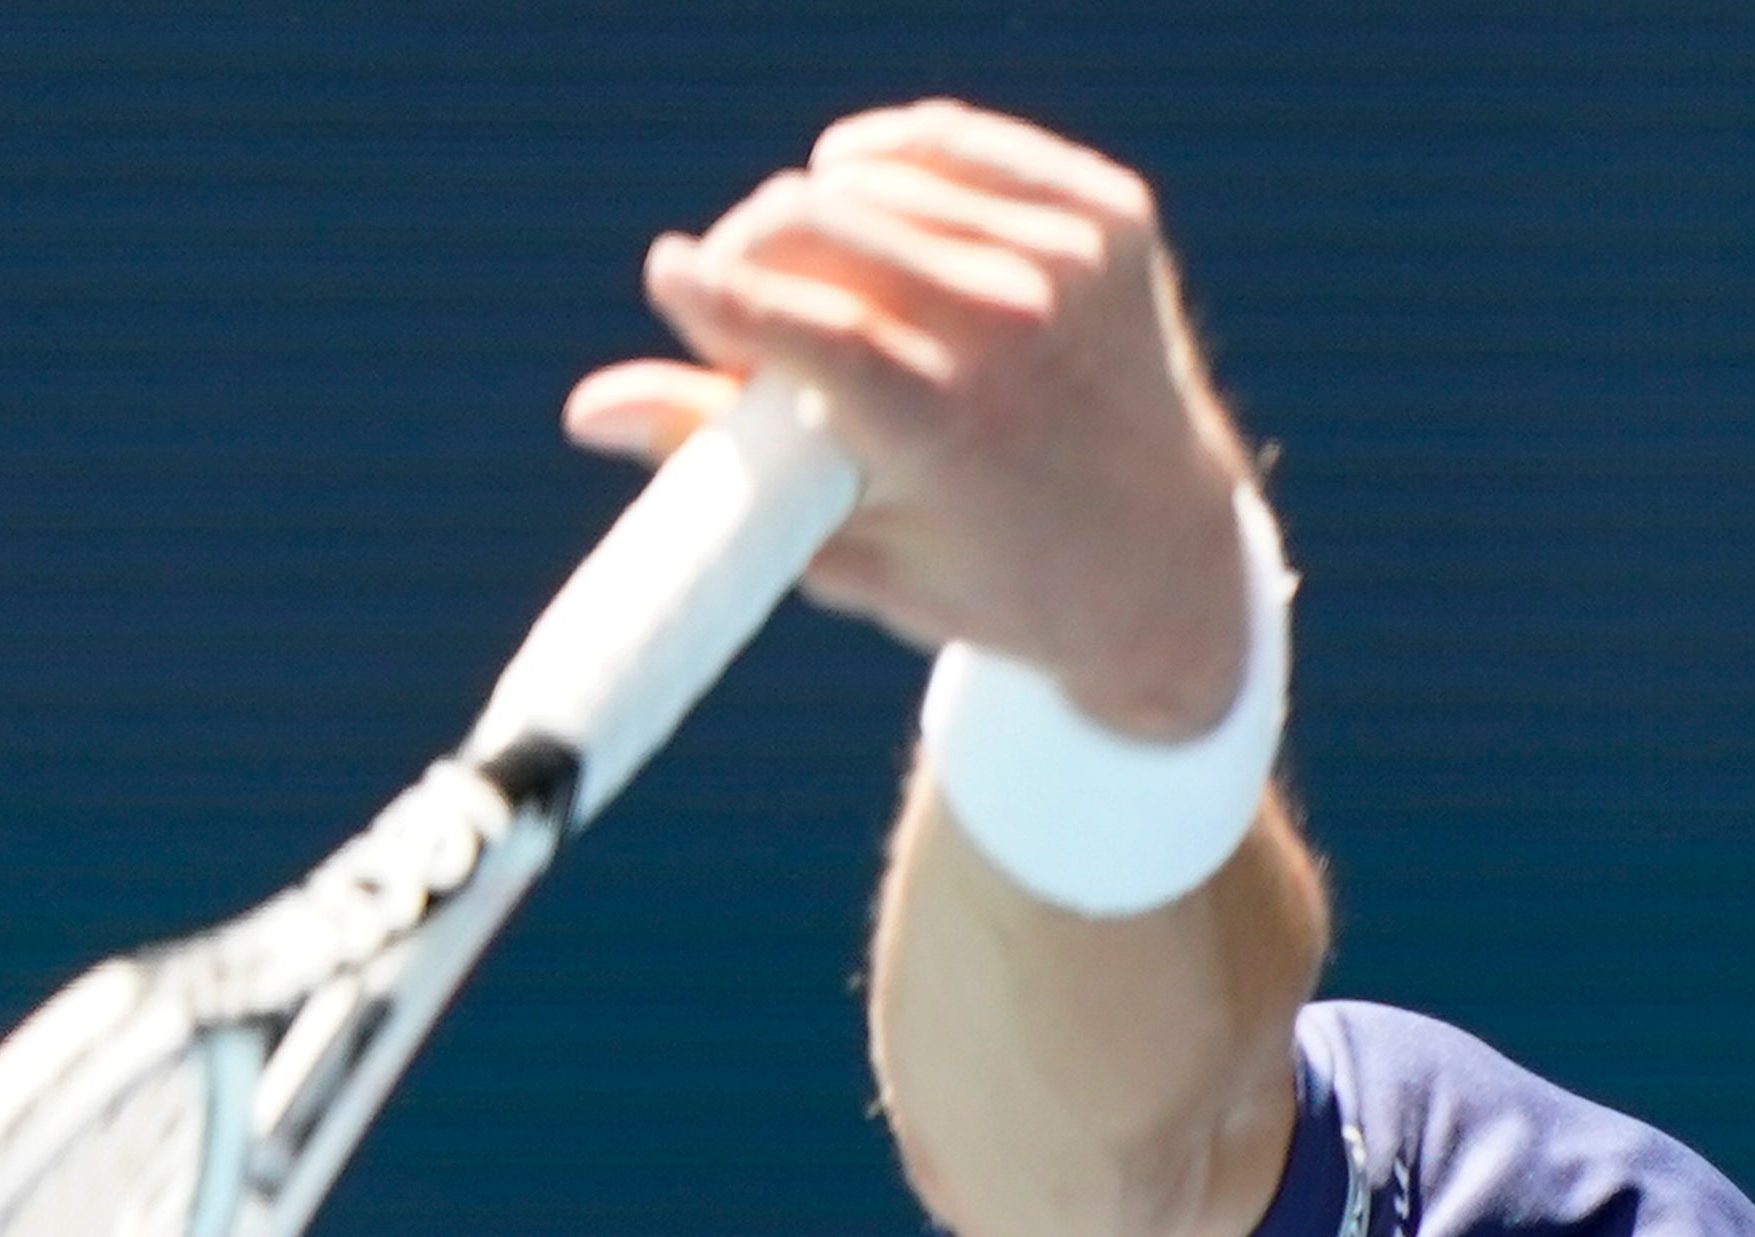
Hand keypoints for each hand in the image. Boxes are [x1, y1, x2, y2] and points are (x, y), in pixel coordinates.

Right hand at [563, 101, 1256, 739]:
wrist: (1164, 567)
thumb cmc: (985, 576)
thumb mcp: (849, 550)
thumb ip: (723, 469)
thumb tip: (590, 409)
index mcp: (948, 431)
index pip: (795, 318)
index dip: (711, 289)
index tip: (668, 273)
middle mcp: (1017, 332)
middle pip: (817, 222)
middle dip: (751, 250)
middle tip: (740, 296)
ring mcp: (1072, 262)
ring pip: (875, 171)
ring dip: (821, 212)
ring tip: (821, 277)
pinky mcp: (1108, 215)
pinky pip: (951, 144)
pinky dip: (894, 168)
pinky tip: (876, 209)